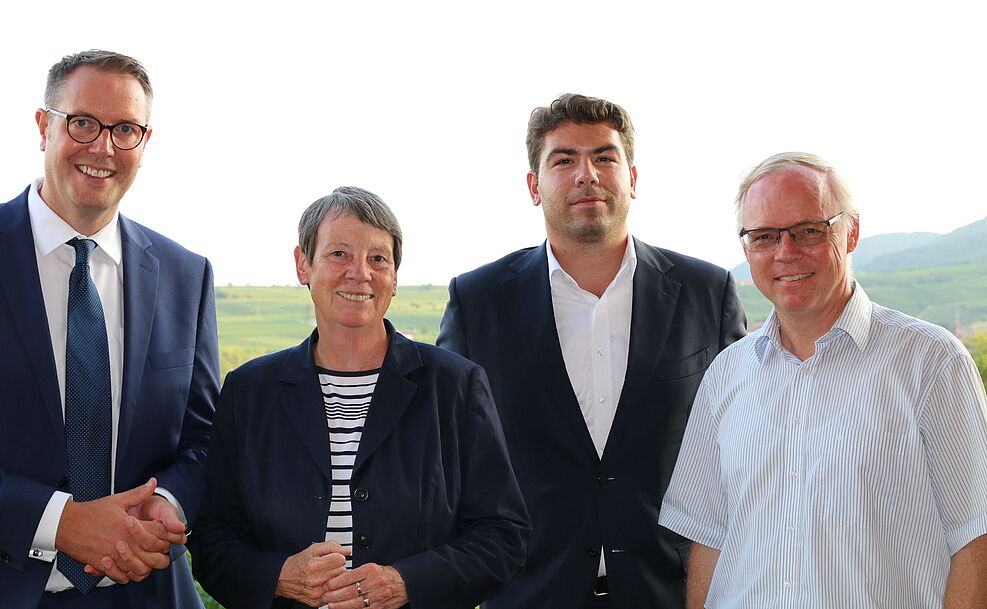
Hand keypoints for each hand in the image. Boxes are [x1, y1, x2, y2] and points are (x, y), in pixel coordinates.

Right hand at [56, 479, 175, 583]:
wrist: (65, 525)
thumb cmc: (90, 512)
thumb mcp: (117, 500)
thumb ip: (138, 493)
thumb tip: (153, 482)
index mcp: (130, 526)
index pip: (158, 534)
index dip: (167, 534)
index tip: (168, 532)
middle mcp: (123, 543)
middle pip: (153, 554)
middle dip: (160, 552)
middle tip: (160, 547)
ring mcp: (113, 556)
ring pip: (139, 569)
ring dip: (146, 564)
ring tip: (146, 558)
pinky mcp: (102, 565)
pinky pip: (121, 577)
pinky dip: (128, 575)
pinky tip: (130, 567)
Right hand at [276, 541, 349, 606]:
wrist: (282, 578)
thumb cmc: (299, 563)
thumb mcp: (314, 549)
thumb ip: (332, 546)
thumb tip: (347, 551)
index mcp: (314, 565)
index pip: (341, 560)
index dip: (338, 557)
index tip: (333, 558)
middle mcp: (315, 580)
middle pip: (341, 571)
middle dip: (338, 567)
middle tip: (329, 566)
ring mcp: (315, 593)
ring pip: (339, 584)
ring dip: (336, 579)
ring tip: (328, 575)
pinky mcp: (316, 602)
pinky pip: (333, 595)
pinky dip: (331, 589)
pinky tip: (325, 584)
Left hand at [326, 563, 407, 608]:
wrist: (404, 583)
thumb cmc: (385, 575)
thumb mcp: (372, 568)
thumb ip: (357, 573)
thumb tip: (338, 579)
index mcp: (371, 569)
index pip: (349, 576)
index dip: (336, 582)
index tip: (327, 584)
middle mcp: (375, 582)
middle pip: (350, 591)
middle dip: (335, 595)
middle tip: (326, 596)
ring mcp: (378, 596)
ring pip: (355, 603)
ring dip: (340, 605)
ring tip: (331, 605)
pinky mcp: (380, 607)